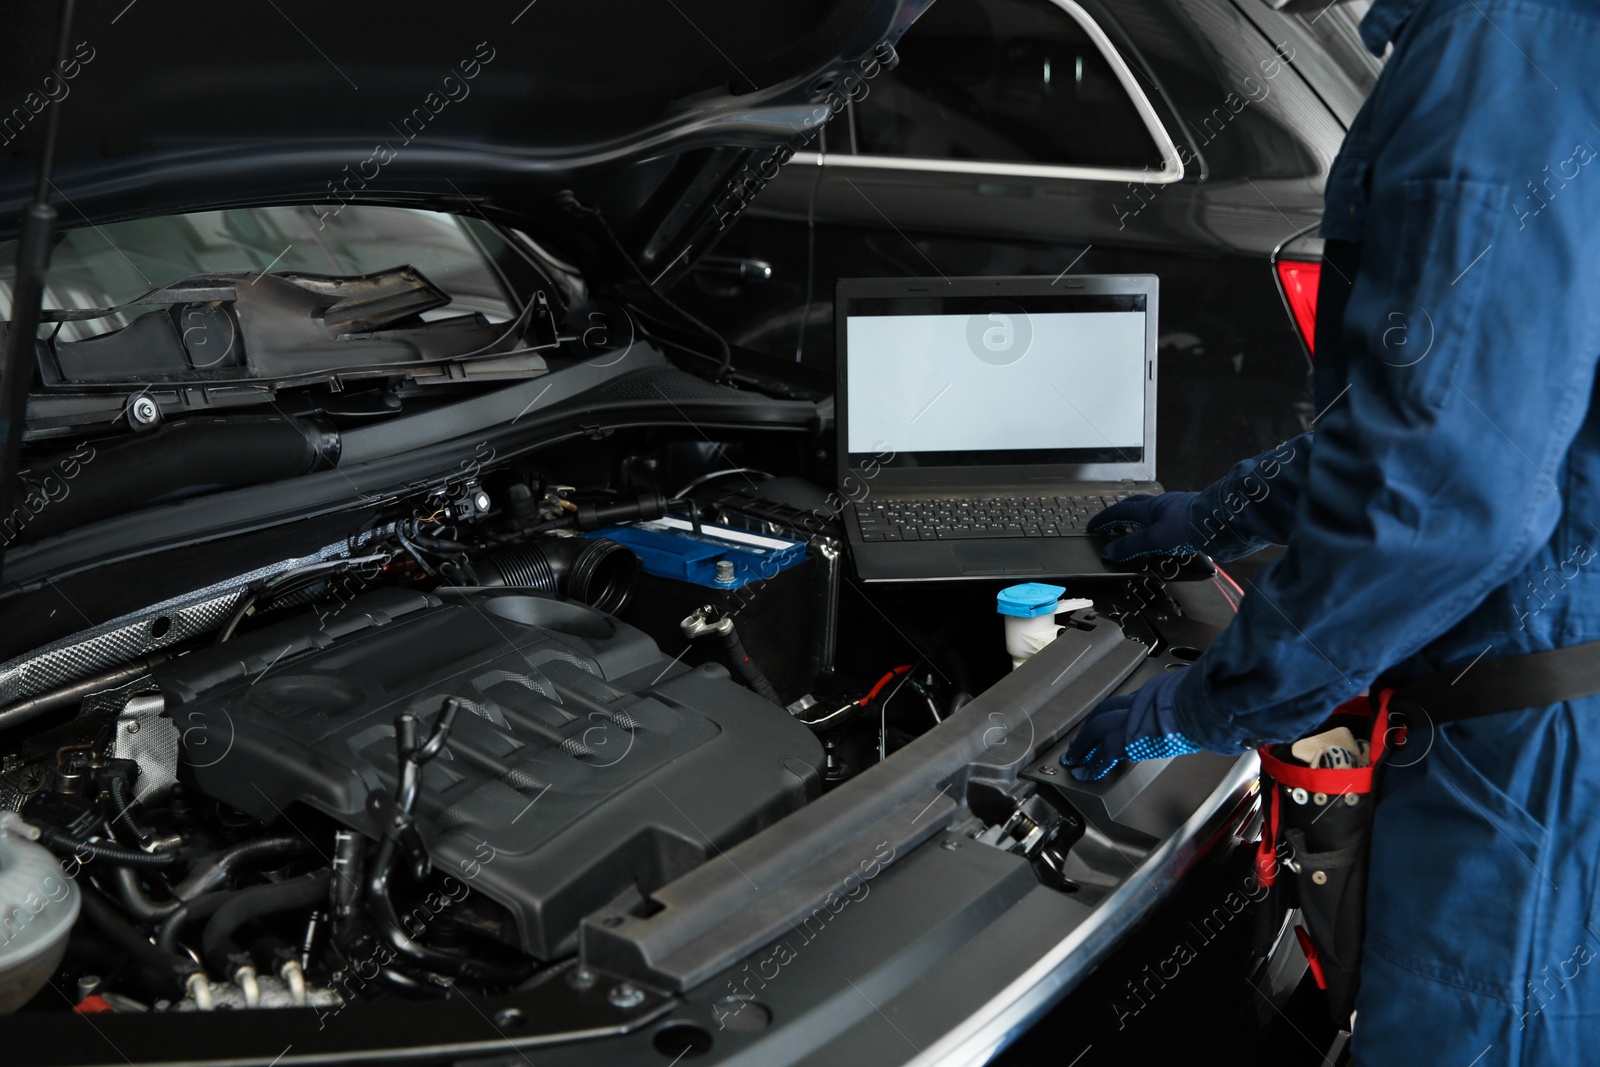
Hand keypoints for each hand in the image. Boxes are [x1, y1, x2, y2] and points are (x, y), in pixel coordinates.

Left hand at [1061, 670, 1198, 780]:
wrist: (1205, 706)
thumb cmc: (1207, 704)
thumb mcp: (1190, 699)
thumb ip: (1179, 710)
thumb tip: (1186, 723)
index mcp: (1152, 693)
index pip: (1122, 704)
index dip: (1106, 717)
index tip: (1098, 726)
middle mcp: (1137, 703)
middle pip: (1103, 714)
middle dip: (1087, 731)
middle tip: (1076, 744)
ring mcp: (1131, 719)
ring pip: (1096, 729)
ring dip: (1083, 745)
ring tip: (1074, 760)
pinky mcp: (1129, 738)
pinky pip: (1105, 752)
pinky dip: (1094, 764)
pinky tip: (1085, 773)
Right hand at [1087, 492, 1200, 564]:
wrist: (1223, 520)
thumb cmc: (1190, 525)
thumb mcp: (1155, 539)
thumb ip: (1132, 546)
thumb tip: (1109, 552)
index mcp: (1151, 508)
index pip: (1121, 511)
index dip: (1105, 519)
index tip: (1094, 526)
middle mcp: (1164, 504)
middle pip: (1137, 506)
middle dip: (1122, 514)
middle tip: (1113, 524)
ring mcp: (1180, 508)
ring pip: (1156, 512)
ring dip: (1144, 520)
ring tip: (1139, 531)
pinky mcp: (1194, 516)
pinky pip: (1172, 519)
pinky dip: (1162, 526)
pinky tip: (1168, 535)